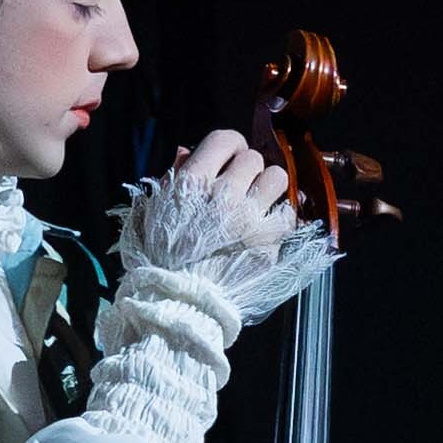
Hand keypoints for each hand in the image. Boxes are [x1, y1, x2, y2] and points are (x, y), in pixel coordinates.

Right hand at [148, 128, 299, 261]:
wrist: (180, 302)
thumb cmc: (161, 257)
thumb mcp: (155, 211)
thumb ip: (172, 178)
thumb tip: (187, 151)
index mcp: (193, 184)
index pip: (225, 139)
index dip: (231, 146)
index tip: (230, 158)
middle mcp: (225, 196)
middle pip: (253, 158)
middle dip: (247, 169)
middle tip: (241, 186)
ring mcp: (250, 219)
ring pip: (276, 178)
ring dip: (268, 187)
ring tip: (257, 202)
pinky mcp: (269, 243)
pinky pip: (287, 213)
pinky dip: (279, 217)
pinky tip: (265, 226)